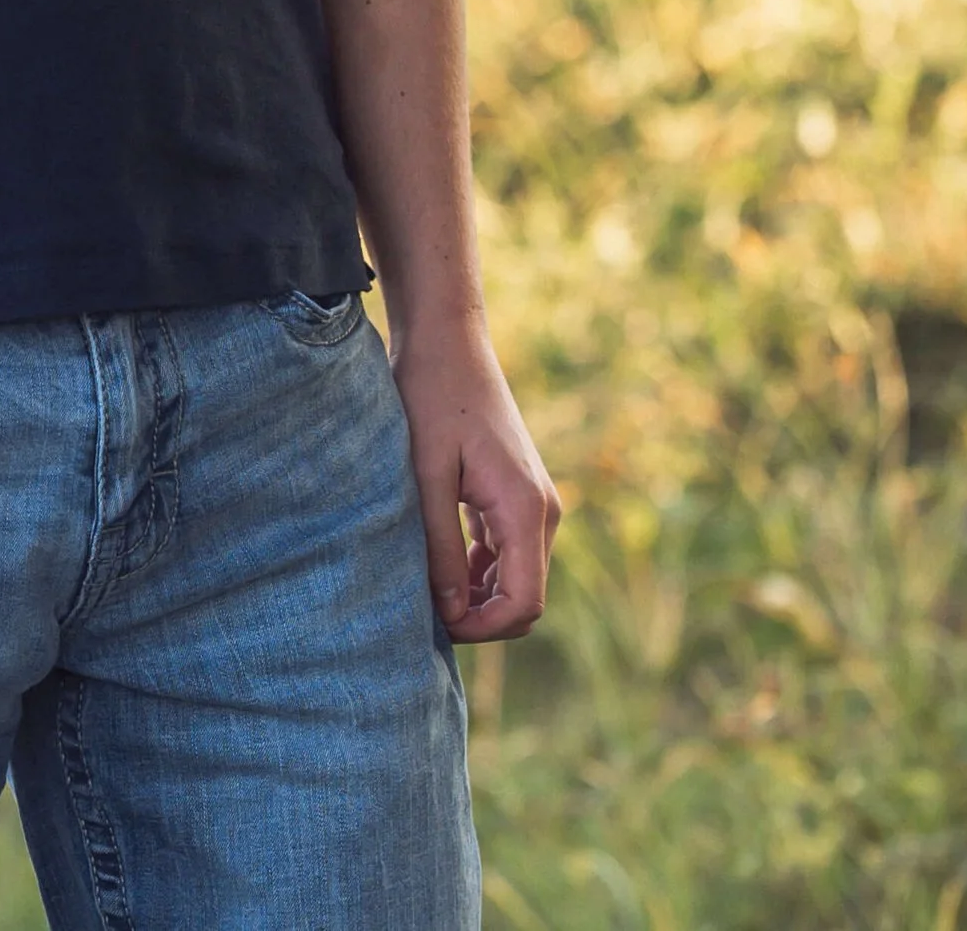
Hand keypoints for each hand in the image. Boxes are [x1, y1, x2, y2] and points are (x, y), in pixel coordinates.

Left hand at [389, 312, 559, 641]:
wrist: (447, 340)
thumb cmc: (431, 396)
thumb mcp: (426, 474)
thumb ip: (441, 547)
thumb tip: (453, 614)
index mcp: (525, 508)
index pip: (525, 603)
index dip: (483, 627)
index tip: (437, 623)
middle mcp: (542, 511)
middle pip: (524, 597)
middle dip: (479, 615)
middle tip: (424, 608)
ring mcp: (533, 502)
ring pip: (515, 577)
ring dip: (476, 593)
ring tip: (425, 584)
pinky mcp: (516, 493)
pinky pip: (506, 552)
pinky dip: (477, 568)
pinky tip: (438, 560)